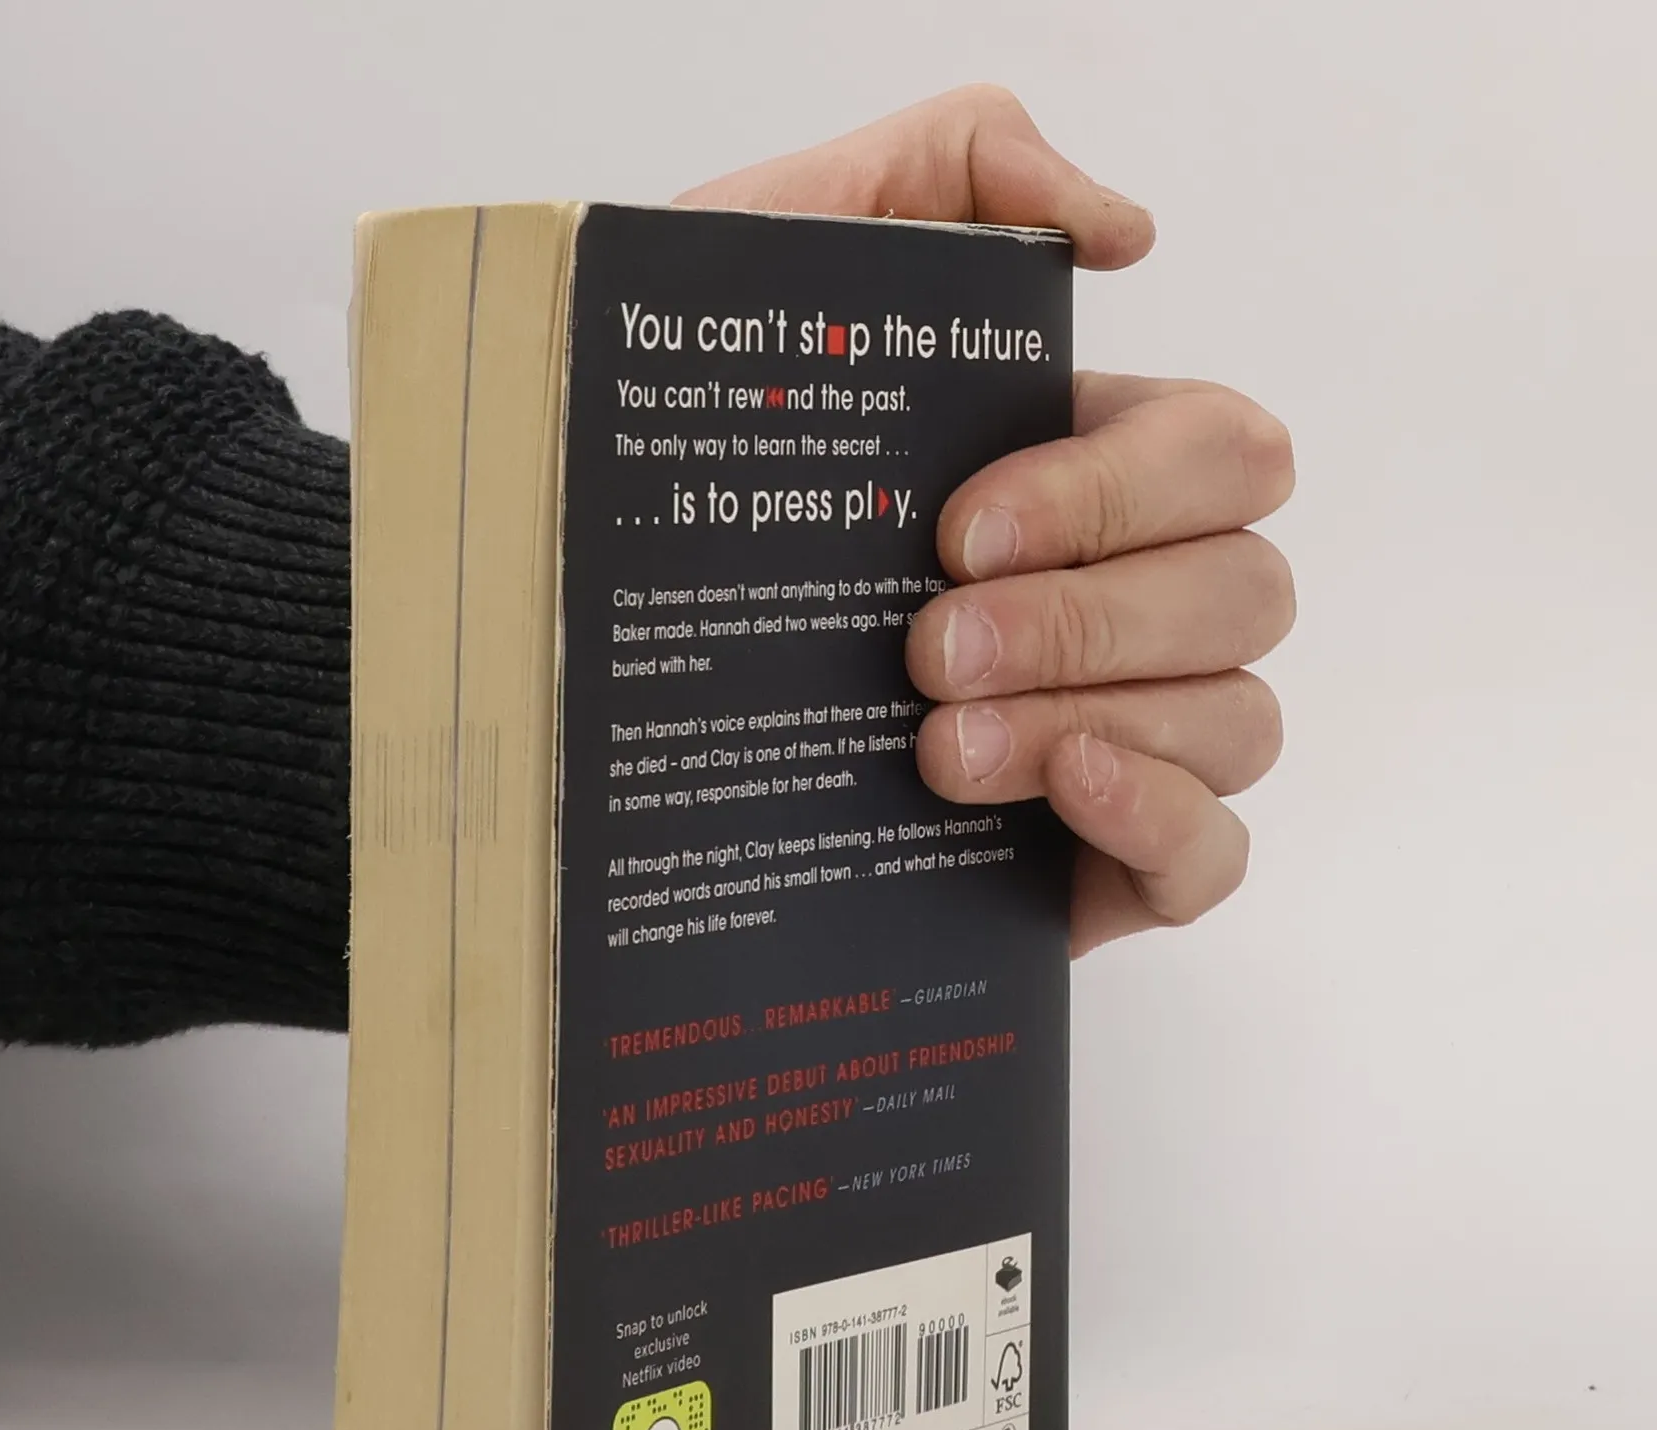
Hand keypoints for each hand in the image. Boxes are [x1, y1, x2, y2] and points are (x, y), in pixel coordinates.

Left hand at [679, 88, 1294, 953]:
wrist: (579, 668)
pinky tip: (1064, 789)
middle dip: (1088, 618)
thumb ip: (945, 168)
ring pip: (1238, 716)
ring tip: (934, 751)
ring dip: (1096, 718)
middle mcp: (1129, 601)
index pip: (1219, 453)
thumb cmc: (677, 476)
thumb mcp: (771, 263)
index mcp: (1084, 472)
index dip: (1117, 490)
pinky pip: (1216, 854)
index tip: (954, 532)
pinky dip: (1164, 816)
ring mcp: (1130, 737)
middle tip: (926, 651)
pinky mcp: (1102, 867)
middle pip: (1245, 587)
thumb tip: (1125, 230)